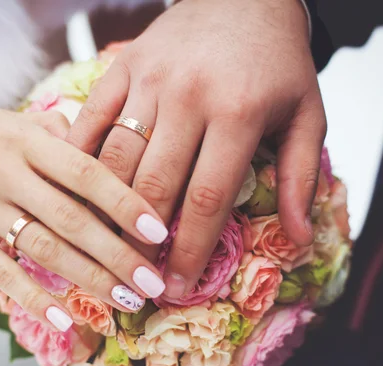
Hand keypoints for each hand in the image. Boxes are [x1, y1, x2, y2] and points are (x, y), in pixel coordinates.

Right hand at [0, 109, 168, 329]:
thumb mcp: (6, 120)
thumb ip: (54, 132)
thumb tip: (101, 147)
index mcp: (24, 137)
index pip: (86, 171)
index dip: (125, 202)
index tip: (158, 231)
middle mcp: (4, 169)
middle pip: (72, 218)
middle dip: (118, 254)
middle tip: (152, 283)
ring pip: (43, 248)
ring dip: (89, 279)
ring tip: (125, 301)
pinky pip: (0, 271)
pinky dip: (33, 297)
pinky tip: (64, 318)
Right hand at [66, 0, 324, 297]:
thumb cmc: (278, 62)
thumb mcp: (308, 114)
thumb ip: (302, 176)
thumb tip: (299, 240)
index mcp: (238, 112)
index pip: (206, 198)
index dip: (189, 249)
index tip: (176, 286)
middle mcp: (188, 96)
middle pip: (153, 185)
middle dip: (140, 241)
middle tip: (134, 278)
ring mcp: (148, 79)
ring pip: (116, 157)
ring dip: (105, 208)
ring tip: (104, 246)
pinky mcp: (123, 66)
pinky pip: (92, 117)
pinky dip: (80, 157)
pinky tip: (75, 191)